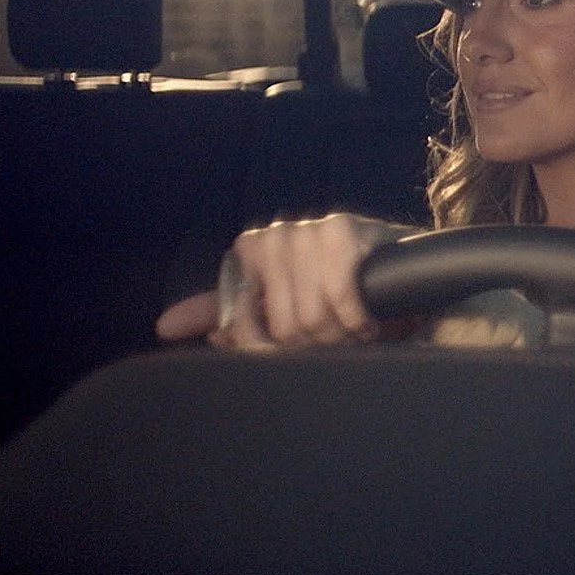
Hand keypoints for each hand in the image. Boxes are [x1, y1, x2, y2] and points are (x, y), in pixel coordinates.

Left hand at [156, 213, 403, 348]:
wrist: (401, 262)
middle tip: (336, 339)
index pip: (235, 315)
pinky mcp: (340, 230)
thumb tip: (172, 328)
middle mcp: (272, 238)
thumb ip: (234, 316)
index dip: (262, 342)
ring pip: (310, 318)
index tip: (279, 342)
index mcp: (250, 253)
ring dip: (341, 336)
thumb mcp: (283, 304)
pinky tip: (367, 322)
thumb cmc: (338, 287)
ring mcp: (303, 231)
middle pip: (281, 328)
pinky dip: (357, 321)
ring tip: (354, 330)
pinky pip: (339, 298)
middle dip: (315, 345)